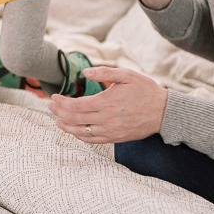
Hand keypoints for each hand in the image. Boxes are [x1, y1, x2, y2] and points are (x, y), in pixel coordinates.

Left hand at [49, 66, 167, 144]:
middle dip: (59, 113)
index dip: (61, 102)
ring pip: (81, 132)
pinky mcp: (116, 138)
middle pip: (74, 119)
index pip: (75, 106)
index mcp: (106, 102)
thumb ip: (104, 73)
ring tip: (57, 121)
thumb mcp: (126, 75)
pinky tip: (74, 131)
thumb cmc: (145, 90)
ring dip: (66, 127)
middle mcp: (106, 119)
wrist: (164, 112)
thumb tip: (85, 73)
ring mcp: (111, 131)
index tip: (54, 97)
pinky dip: (80, 137)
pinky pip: (93, 140)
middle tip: (50, 107)